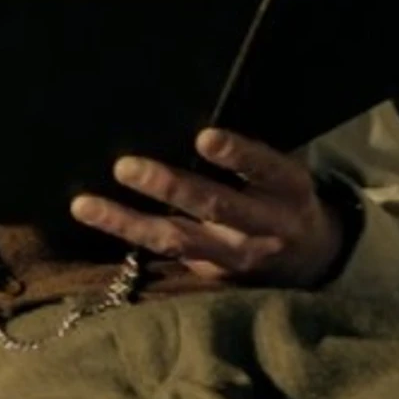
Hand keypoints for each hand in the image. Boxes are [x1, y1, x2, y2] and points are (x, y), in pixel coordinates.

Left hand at [71, 128, 349, 287]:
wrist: (312, 262)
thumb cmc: (284, 198)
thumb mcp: (283, 174)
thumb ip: (249, 158)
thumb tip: (189, 122)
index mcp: (289, 189)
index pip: (264, 168)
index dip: (237, 154)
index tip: (205, 137)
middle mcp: (264, 227)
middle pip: (214, 206)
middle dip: (169, 186)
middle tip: (125, 166)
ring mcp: (234, 257)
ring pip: (177, 239)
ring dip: (127, 221)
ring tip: (85, 205)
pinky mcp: (211, 276)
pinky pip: (165, 252)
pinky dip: (129, 234)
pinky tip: (96, 218)